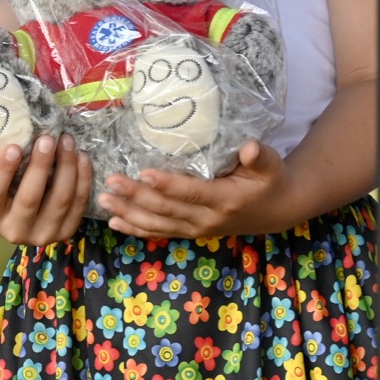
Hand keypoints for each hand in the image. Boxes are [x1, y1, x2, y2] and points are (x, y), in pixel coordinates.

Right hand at [0, 133, 90, 247]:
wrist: (19, 215)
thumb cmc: (1, 187)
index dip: (3, 171)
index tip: (14, 146)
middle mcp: (14, 231)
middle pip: (29, 199)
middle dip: (40, 166)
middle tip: (47, 139)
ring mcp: (42, 235)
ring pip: (59, 201)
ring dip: (66, 167)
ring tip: (67, 142)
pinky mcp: (65, 231)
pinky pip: (78, 204)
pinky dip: (83, 179)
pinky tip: (82, 157)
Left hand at [97, 140, 295, 240]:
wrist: (275, 211)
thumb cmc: (269, 182)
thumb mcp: (271, 166)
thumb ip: (260, 156)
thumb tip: (249, 147)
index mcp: (225, 200)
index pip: (191, 193)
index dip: (168, 185)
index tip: (144, 173)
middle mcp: (207, 219)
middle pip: (167, 209)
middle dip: (137, 196)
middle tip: (113, 181)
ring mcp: (196, 229)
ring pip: (157, 224)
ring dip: (129, 213)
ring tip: (104, 200)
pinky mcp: (189, 232)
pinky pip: (159, 233)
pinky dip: (135, 229)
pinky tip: (114, 222)